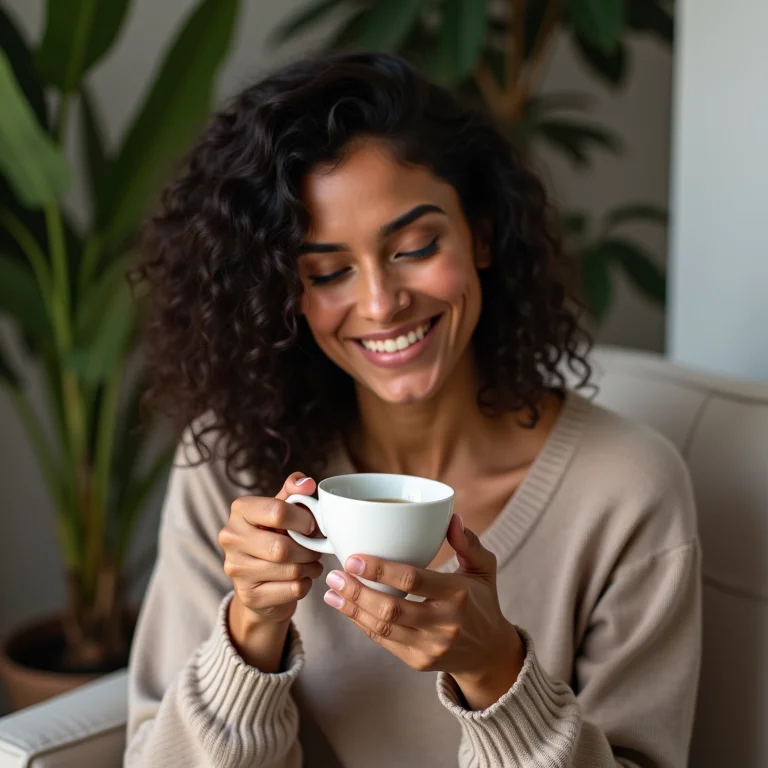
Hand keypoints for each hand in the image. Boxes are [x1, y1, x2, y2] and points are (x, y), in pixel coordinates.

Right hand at [219, 472, 323, 669]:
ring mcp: (236, 569)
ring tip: (311, 562)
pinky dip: (305, 584)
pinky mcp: (248, 596)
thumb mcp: (283, 511)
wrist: (261, 581)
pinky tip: (301, 578)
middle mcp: (231, 537)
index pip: (277, 511)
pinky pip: (292, 589)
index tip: (312, 525)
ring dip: (310, 567)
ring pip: (290, 570)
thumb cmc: (275, 537)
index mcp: (240, 510)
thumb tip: (307, 483)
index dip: (304, 519)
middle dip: (308, 549)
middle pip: (282, 547)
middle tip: (316, 548)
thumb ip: (295, 493)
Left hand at [322, 514, 524, 709]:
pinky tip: (347, 609)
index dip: (379, 569)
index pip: (413, 580)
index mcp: (458, 594)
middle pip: (391, 608)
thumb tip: (451, 518)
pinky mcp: (418, 662)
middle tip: (334, 574)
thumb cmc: (481, 601)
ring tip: (331, 592)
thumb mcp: (484, 568)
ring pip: (383, 628)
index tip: (353, 558)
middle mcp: (444, 623)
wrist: (489, 653)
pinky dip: (362, 624)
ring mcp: (430, 646)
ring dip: (352, 609)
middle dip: (357, 591)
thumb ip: (468, 542)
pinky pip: (384, 642)